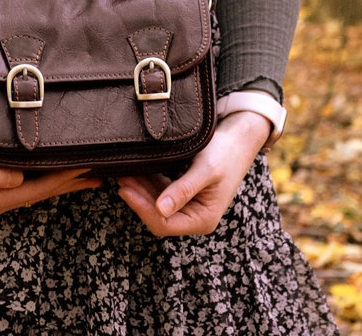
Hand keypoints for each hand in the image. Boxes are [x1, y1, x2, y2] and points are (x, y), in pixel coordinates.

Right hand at [0, 113, 100, 215]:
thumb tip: (15, 180)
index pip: (38, 190)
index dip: (64, 179)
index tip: (86, 166)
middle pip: (44, 192)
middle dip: (72, 181)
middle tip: (100, 168)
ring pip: (40, 188)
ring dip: (64, 179)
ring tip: (90, 171)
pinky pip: (31, 180)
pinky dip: (50, 174)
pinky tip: (60, 167)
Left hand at [117, 109, 270, 236]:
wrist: (239, 137)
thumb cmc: (226, 153)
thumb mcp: (205, 171)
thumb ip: (182, 191)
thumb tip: (160, 209)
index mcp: (203, 219)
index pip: (164, 224)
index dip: (143, 209)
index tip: (126, 191)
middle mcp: (195, 216)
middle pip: (157, 216)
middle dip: (138, 199)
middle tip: (121, 180)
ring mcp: (189, 206)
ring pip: (156, 204)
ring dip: (140, 191)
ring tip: (124, 175)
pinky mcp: (184, 194)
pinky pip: (161, 193)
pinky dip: (148, 184)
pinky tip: (136, 172)